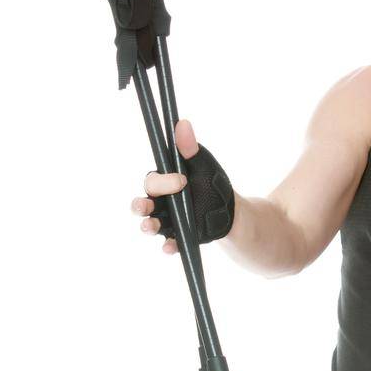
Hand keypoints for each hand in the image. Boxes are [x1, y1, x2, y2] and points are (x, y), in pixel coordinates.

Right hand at [130, 119, 199, 254]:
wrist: (229, 211)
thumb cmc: (212, 183)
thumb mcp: (203, 165)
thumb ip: (190, 149)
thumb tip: (182, 123)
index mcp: (163, 183)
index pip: (153, 181)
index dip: (163, 181)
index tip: (182, 180)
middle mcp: (160, 203)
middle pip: (143, 204)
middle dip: (141, 205)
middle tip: (145, 205)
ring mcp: (168, 221)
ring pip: (151, 224)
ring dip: (148, 226)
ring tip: (151, 226)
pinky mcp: (179, 237)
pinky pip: (170, 243)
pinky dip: (169, 246)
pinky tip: (169, 247)